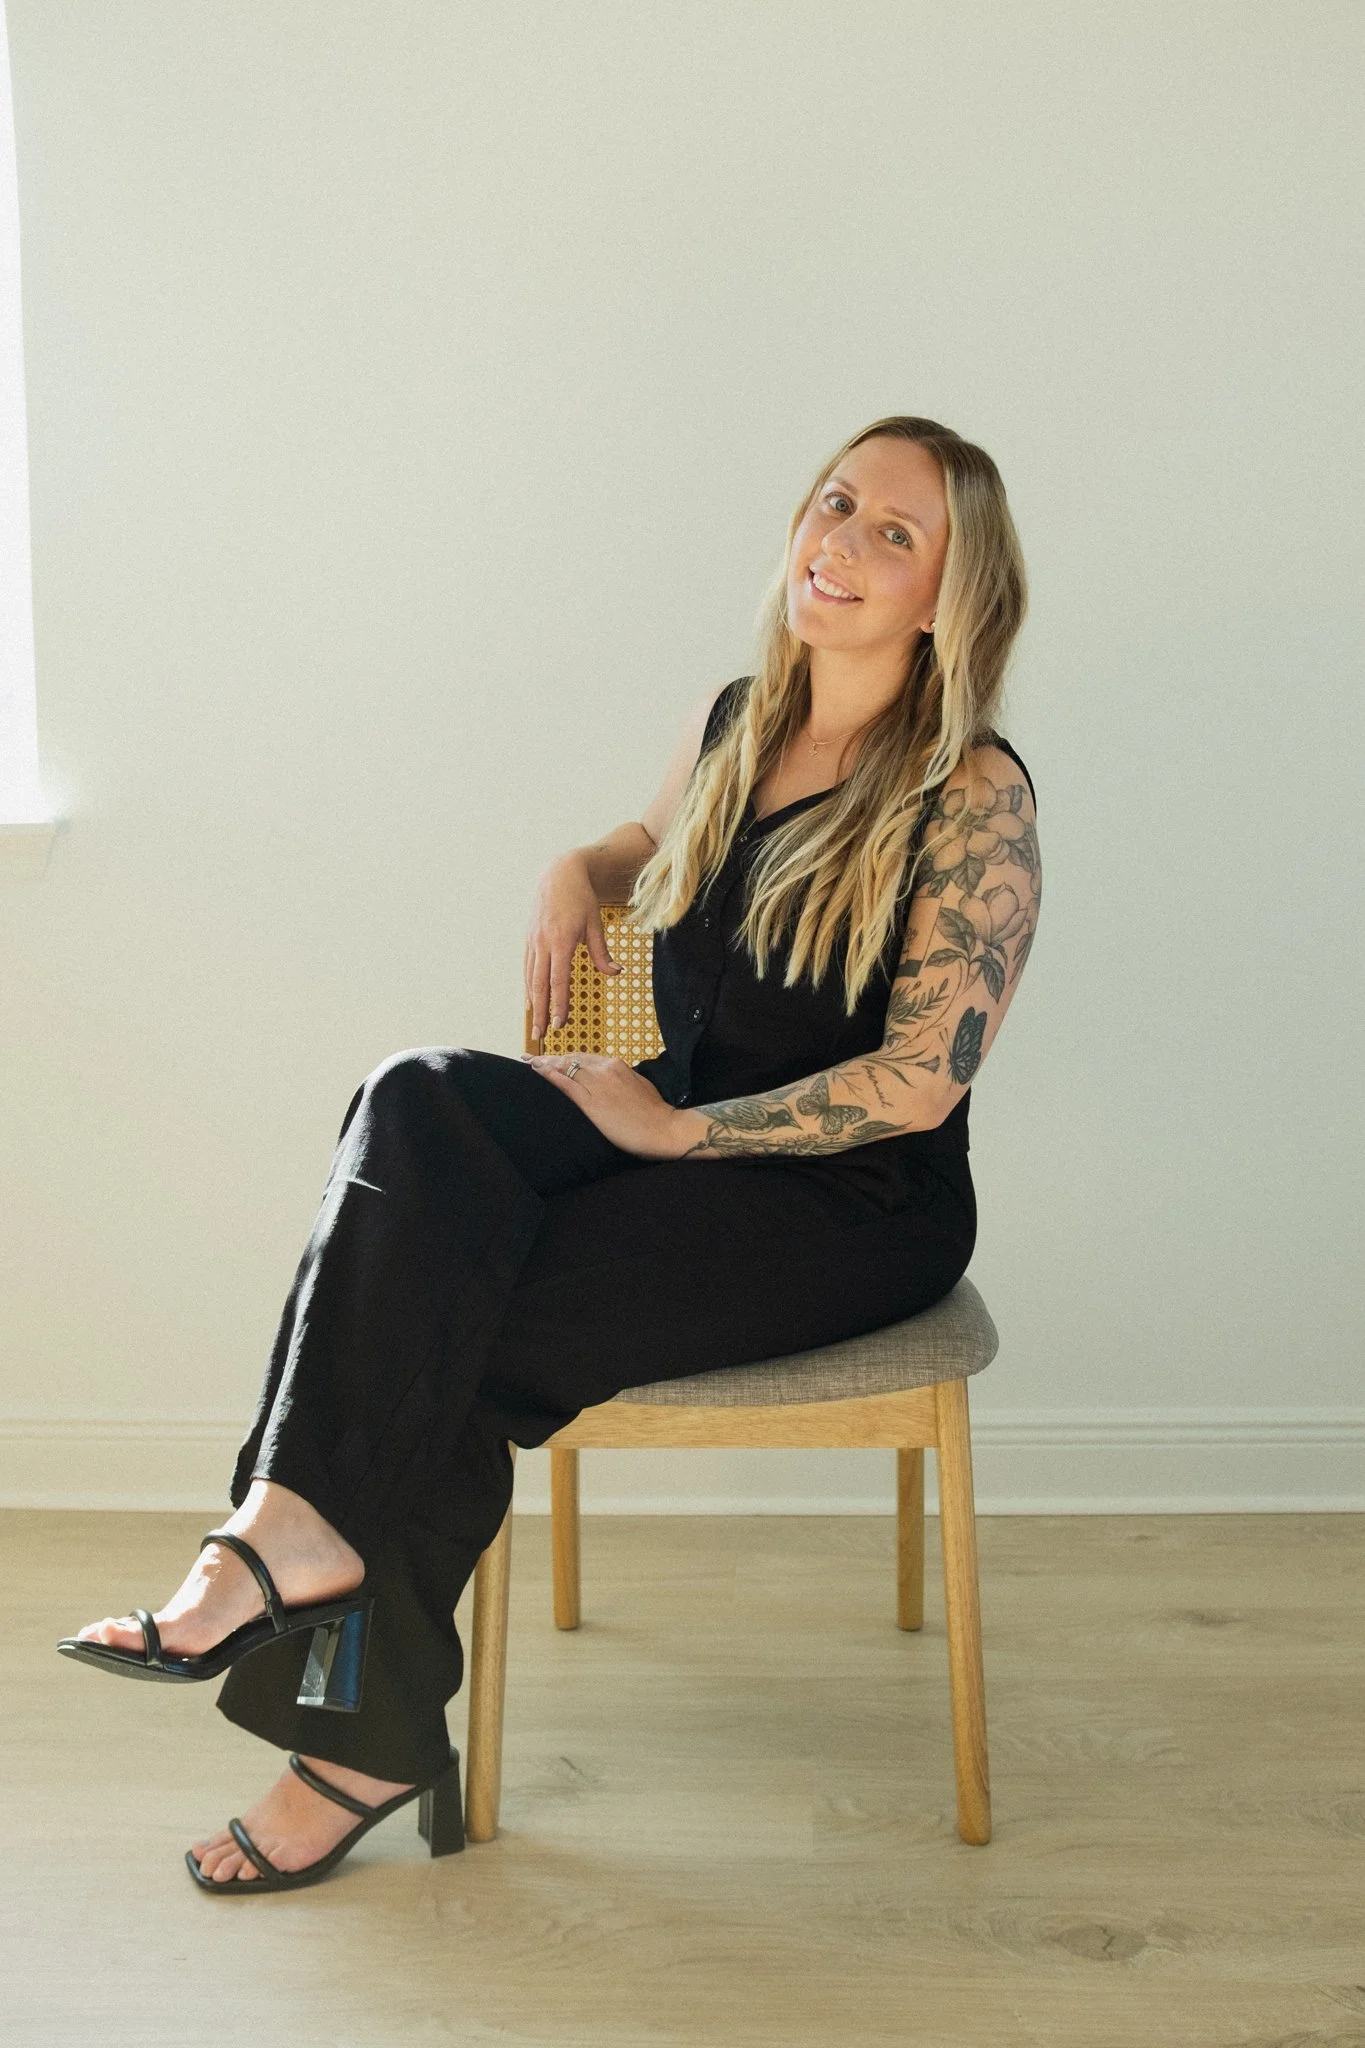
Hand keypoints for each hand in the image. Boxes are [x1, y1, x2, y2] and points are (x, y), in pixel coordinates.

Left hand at [522, 1052, 694, 1159]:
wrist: (663, 1128)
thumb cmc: (654, 1113)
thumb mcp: (638, 1086)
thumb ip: (622, 1079)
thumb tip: (612, 1080)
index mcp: (617, 1065)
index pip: (584, 1058)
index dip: (566, 1057)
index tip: (553, 1058)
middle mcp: (605, 1069)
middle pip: (571, 1059)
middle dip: (550, 1058)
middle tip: (531, 1058)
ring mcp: (597, 1084)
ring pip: (565, 1067)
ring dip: (544, 1064)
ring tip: (528, 1062)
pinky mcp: (591, 1102)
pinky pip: (565, 1083)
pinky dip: (549, 1074)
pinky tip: (536, 1070)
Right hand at [524, 856, 620, 1039]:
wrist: (559, 874)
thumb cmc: (580, 898)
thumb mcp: (595, 924)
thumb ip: (602, 952)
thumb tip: (616, 973)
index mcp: (561, 940)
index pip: (559, 980)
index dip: (559, 1004)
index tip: (561, 1024)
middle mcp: (543, 943)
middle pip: (539, 985)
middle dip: (541, 1012)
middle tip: (541, 1036)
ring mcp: (533, 941)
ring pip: (530, 978)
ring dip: (532, 1003)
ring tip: (535, 1025)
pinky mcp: (529, 938)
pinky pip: (527, 967)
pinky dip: (527, 986)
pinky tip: (530, 1001)